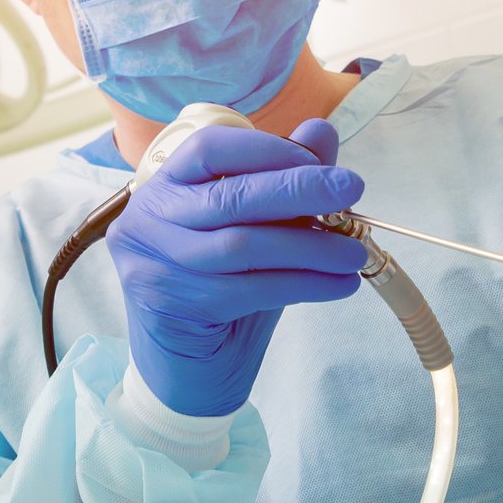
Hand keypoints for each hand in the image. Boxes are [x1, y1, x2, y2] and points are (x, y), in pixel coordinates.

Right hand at [111, 119, 366, 416]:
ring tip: (355, 252)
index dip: (266, 149)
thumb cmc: (224, 289)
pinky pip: (246, 289)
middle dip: (299, 190)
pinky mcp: (167, 305)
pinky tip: (337, 286)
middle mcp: (147, 217)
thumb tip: (320, 133)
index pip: (209, 148)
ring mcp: (151, 262)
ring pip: (242, 245)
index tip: (319, 160)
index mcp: (165, 183)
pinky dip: (301, 285)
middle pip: (230, 195)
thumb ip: (280, 180)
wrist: (189, 369)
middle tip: (352, 189)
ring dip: (309, 247)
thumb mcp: (257, 229)